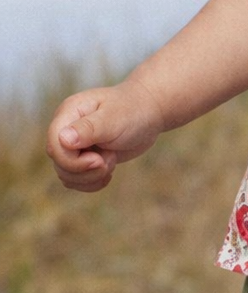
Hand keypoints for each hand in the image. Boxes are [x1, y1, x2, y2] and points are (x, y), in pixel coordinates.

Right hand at [46, 78, 165, 192]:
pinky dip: (92, 182)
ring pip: (66, 175)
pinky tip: (109, 173)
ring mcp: (73, 145)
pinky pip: (76, 180)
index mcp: (68, 113)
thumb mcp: (113, 118)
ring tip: (112, 160)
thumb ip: (88, 128)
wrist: (148, 113)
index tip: (98, 160)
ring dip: (91, 176)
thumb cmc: (133, 110)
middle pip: (59, 163)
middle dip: (86, 170)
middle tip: (111, 159)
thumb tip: (63, 140)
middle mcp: (66, 129)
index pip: (55, 145)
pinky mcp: (83, 157)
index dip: (72, 161)